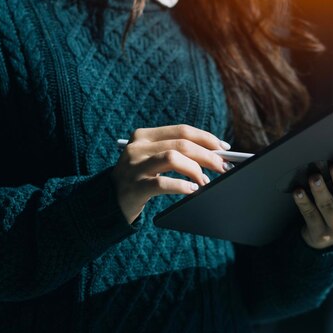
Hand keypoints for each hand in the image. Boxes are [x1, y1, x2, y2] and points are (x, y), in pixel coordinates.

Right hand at [110, 124, 230, 223]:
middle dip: (208, 155)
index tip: (224, 148)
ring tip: (205, 181)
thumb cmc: (140, 178)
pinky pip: (162, 183)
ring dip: (195, 169)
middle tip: (223, 167)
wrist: (109, 201)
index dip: (206, 138)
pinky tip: (192, 190)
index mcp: (144, 136)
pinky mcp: (134, 187)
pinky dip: (182, 186)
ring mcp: (134, 166)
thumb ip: (177, 153)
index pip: (182, 130)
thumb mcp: (152, 159)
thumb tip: (215, 154)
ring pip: (172, 158)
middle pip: (181, 144)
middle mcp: (137, 147)